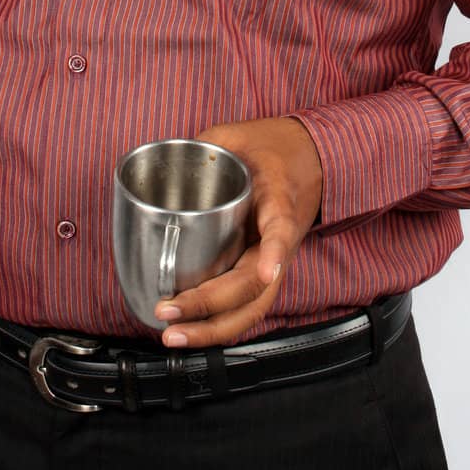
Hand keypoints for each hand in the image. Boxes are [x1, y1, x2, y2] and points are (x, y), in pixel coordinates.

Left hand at [153, 116, 322, 348]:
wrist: (309, 156)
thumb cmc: (272, 147)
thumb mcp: (236, 135)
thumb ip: (200, 148)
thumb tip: (160, 163)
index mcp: (279, 199)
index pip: (281, 228)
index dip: (274, 251)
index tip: (266, 269)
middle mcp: (281, 240)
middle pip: (253, 286)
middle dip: (210, 306)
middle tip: (169, 311)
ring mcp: (275, 261)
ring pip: (251, 308)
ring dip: (211, 328)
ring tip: (173, 335)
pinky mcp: (264, 272)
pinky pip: (244, 305)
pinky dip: (216, 323)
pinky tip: (187, 331)